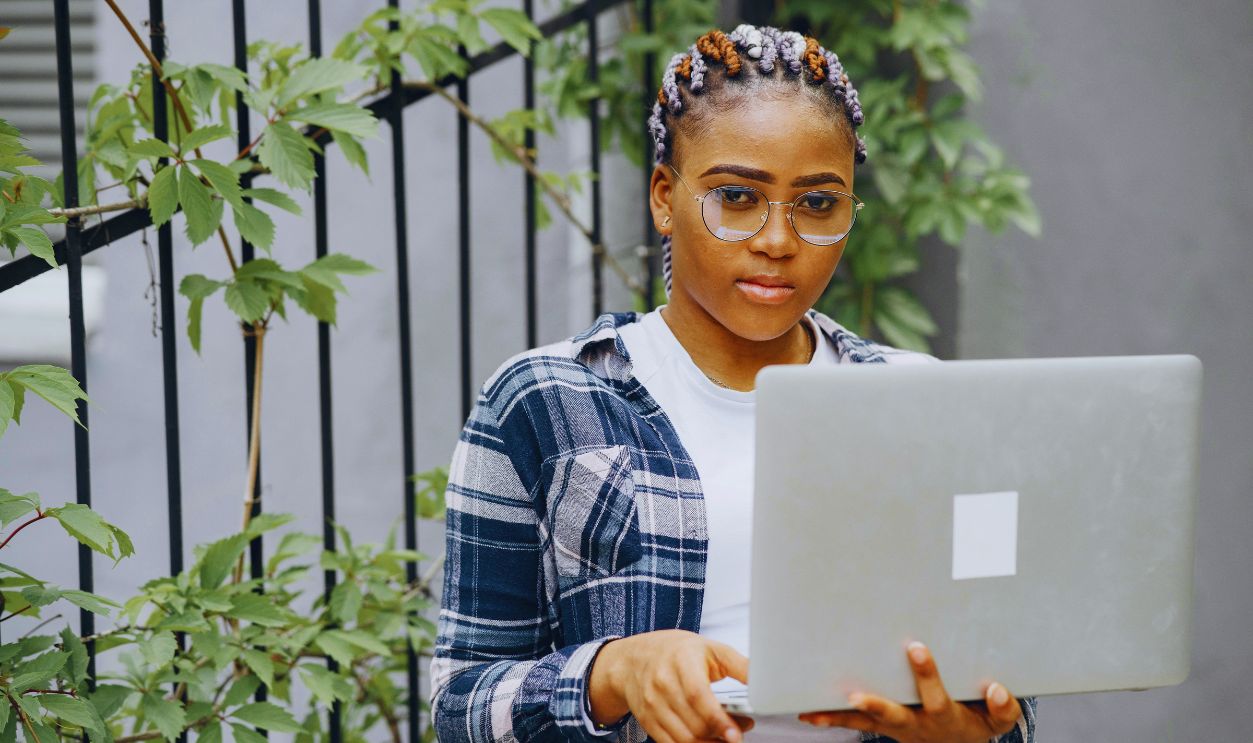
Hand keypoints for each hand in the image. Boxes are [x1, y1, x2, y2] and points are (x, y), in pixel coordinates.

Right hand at [588, 629, 754, 742]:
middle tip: (742, 729)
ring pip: (685, 739)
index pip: (698, 695)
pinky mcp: (647, 722)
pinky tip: (708, 741)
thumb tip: (766, 680)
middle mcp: (662, 684)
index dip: (718, 719)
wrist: (632, 659)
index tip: (737, 734)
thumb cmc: (676, 651)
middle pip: (694, 723)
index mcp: (680, 660)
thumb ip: (739, 665)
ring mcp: (652, 705)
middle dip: (721, 734)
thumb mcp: (709, 648)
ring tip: (728, 736)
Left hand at [797, 641, 1020, 742]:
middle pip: (894, 715)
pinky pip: (852, 724)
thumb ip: (1003, 708)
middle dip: (876, 705)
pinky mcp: (880, 726)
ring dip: (839, 717)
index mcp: (944, 717)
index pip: (935, 695)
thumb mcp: (996, 722)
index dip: (926, 673)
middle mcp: (915, 724)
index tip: (915, 646)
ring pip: (864, 724)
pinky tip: (808, 712)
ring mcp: (894, 727)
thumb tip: (996, 688)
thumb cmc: (976, 722)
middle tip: (856, 695)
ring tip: (812, 711)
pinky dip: (830, 718)